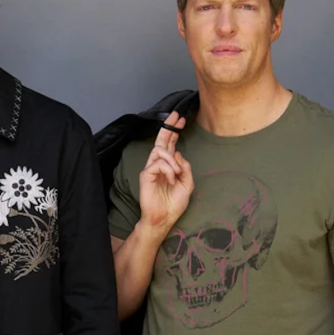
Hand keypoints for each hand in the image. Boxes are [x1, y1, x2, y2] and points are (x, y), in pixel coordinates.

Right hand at [137, 111, 194, 233]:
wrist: (164, 218)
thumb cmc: (174, 203)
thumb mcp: (187, 184)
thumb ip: (185, 167)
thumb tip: (178, 153)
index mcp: (169, 166)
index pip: (170, 144)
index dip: (174, 131)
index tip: (180, 119)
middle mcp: (159, 164)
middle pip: (162, 141)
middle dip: (169, 127)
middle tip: (175, 116)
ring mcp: (151, 169)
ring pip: (160, 150)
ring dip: (172, 159)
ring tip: (177, 173)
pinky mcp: (146, 174)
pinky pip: (157, 163)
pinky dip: (168, 169)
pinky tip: (171, 179)